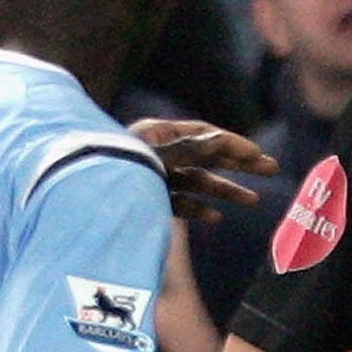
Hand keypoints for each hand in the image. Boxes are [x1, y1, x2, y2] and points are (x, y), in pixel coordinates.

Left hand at [128, 118, 275, 220]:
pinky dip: (196, 209)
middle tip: (271, 170)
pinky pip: (176, 203)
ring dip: (224, 189)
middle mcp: (154, 153)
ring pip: (194, 181)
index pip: (203, 133)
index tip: (259, 155)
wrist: (80, 204)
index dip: (233, 143)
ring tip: (253, 200)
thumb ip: (193, 150)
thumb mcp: (159, 159)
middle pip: (204, 155)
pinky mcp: (144, 202)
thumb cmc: (117, 172)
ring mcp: (149, 178)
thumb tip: (221, 139)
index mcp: (156, 134)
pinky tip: (215, 218)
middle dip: (237, 164)